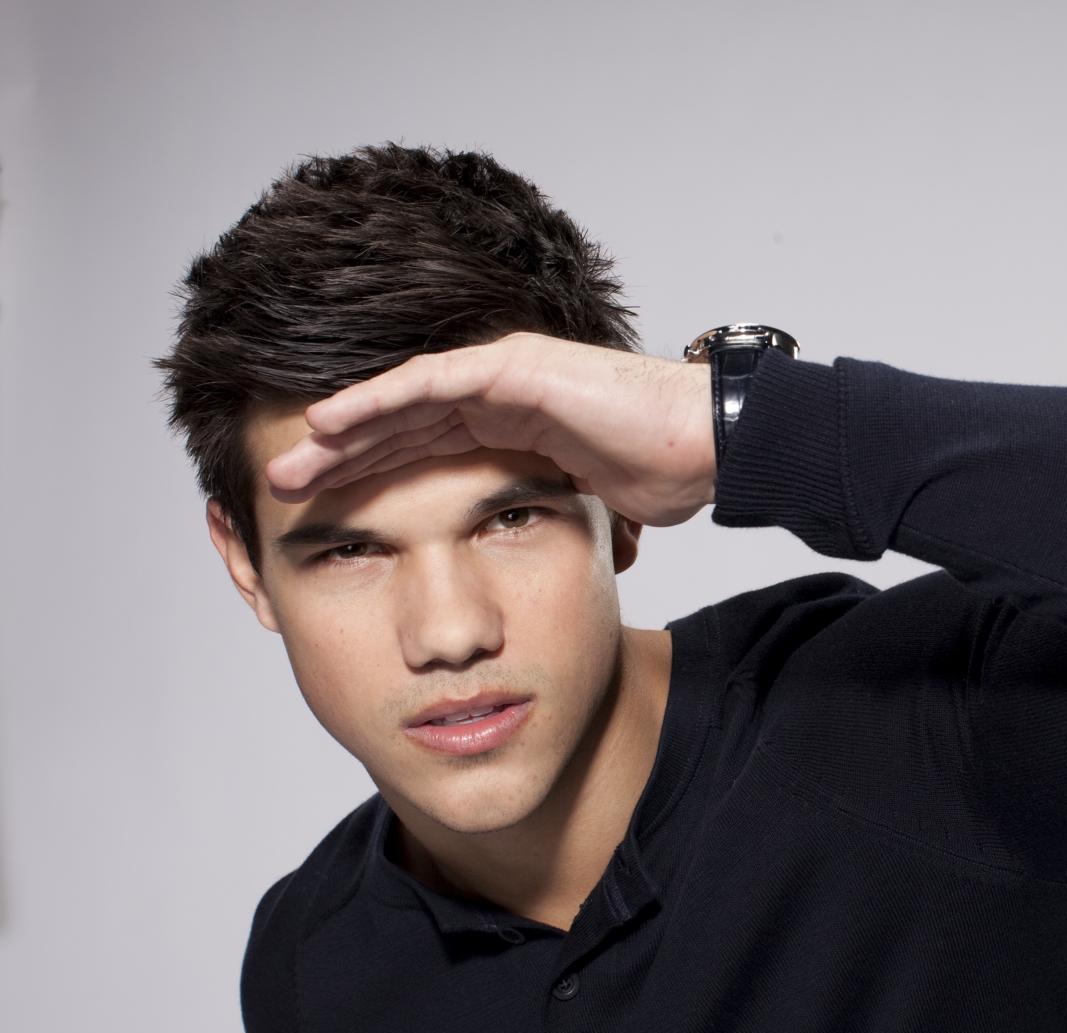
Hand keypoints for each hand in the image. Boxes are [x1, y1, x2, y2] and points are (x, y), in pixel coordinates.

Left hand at [262, 331, 717, 528]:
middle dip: (342, 457)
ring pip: (403, 402)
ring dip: (342, 431)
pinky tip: (330, 422)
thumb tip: (533, 556)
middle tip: (283, 487)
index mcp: (514, 426)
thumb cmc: (664, 473)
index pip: (426, 451)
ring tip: (290, 461)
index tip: (327, 515)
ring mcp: (505, 374)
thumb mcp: (584, 502)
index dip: (372, 478)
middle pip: (402, 426)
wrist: (707, 445)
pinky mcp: (513, 366)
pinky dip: (378, 400)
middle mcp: (501, 393)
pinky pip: (430, 382)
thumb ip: (548, 511)